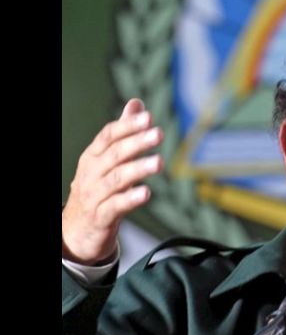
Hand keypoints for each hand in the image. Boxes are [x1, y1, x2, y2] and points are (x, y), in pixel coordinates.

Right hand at [62, 99, 163, 264]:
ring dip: (138, 169)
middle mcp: (91, 173)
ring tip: (159, 162)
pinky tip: (146, 192)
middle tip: (158, 134)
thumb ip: (123, 133)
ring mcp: (94, 196)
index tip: (149, 117)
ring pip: (116, 179)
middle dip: (136, 143)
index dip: (128, 126)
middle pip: (114, 155)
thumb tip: (137, 103)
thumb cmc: (96, 189)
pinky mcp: (101, 217)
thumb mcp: (106, 160)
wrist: (76, 231)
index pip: (108, 136)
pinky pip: (116, 206)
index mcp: (92, 156)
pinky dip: (130, 199)